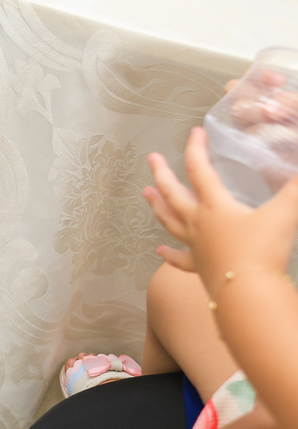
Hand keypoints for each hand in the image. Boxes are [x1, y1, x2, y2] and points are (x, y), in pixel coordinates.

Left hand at [143, 127, 297, 296]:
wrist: (249, 295)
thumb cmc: (262, 253)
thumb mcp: (285, 213)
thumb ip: (295, 188)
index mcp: (214, 206)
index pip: (200, 170)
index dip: (196, 149)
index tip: (194, 133)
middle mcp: (199, 224)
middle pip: (173, 193)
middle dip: (162, 173)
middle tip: (152, 158)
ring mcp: (196, 247)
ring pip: (170, 222)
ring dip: (157, 206)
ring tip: (145, 194)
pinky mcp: (201, 269)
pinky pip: (180, 260)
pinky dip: (169, 256)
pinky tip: (159, 252)